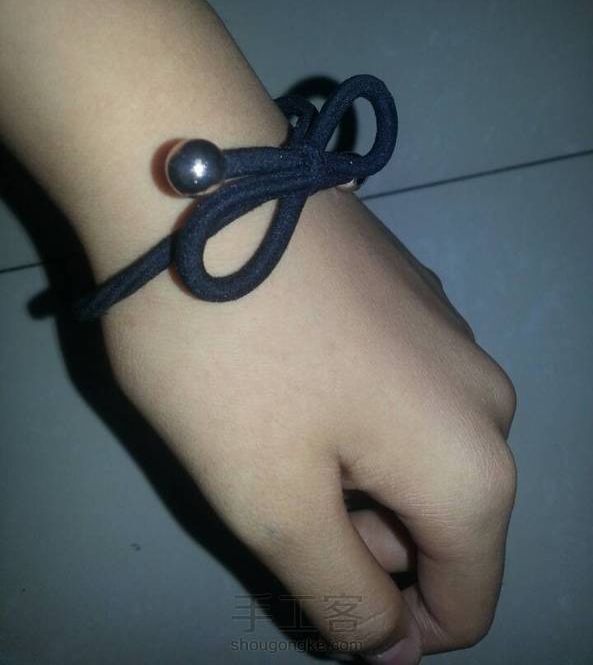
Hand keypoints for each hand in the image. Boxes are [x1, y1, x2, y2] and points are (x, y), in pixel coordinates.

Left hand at [100, 187, 516, 663]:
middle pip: (440, 523)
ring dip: (350, 470)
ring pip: (415, 452)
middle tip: (268, 484)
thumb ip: (345, 595)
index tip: (311, 583)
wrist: (204, 188)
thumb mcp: (274, 506)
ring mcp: (451, 335)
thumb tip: (397, 644)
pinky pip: (398, 390)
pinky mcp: (411, 294)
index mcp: (472, 465)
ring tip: (266, 421)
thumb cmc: (230, 357)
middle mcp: (486, 397)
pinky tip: (285, 367)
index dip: (392, 625)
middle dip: (361, 535)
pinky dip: (349, 409)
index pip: (465, 602)